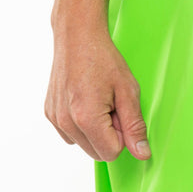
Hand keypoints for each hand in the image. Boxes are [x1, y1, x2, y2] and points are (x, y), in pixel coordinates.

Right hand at [45, 27, 150, 162]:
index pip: (111, 153)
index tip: (122, 112)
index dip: (123, 135)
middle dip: (109, 134)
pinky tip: (86, 100)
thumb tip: (142, 154)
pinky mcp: (50, 113)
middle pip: (96, 153)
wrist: (77, 37)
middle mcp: (66, 122)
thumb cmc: (103, 59)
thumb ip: (135, 126)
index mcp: (87, 118)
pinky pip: (71, 134)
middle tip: (112, 105)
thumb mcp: (128, 90)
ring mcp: (55, 119)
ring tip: (99, 100)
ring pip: (83, 144)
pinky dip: (81, 124)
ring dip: (95, 129)